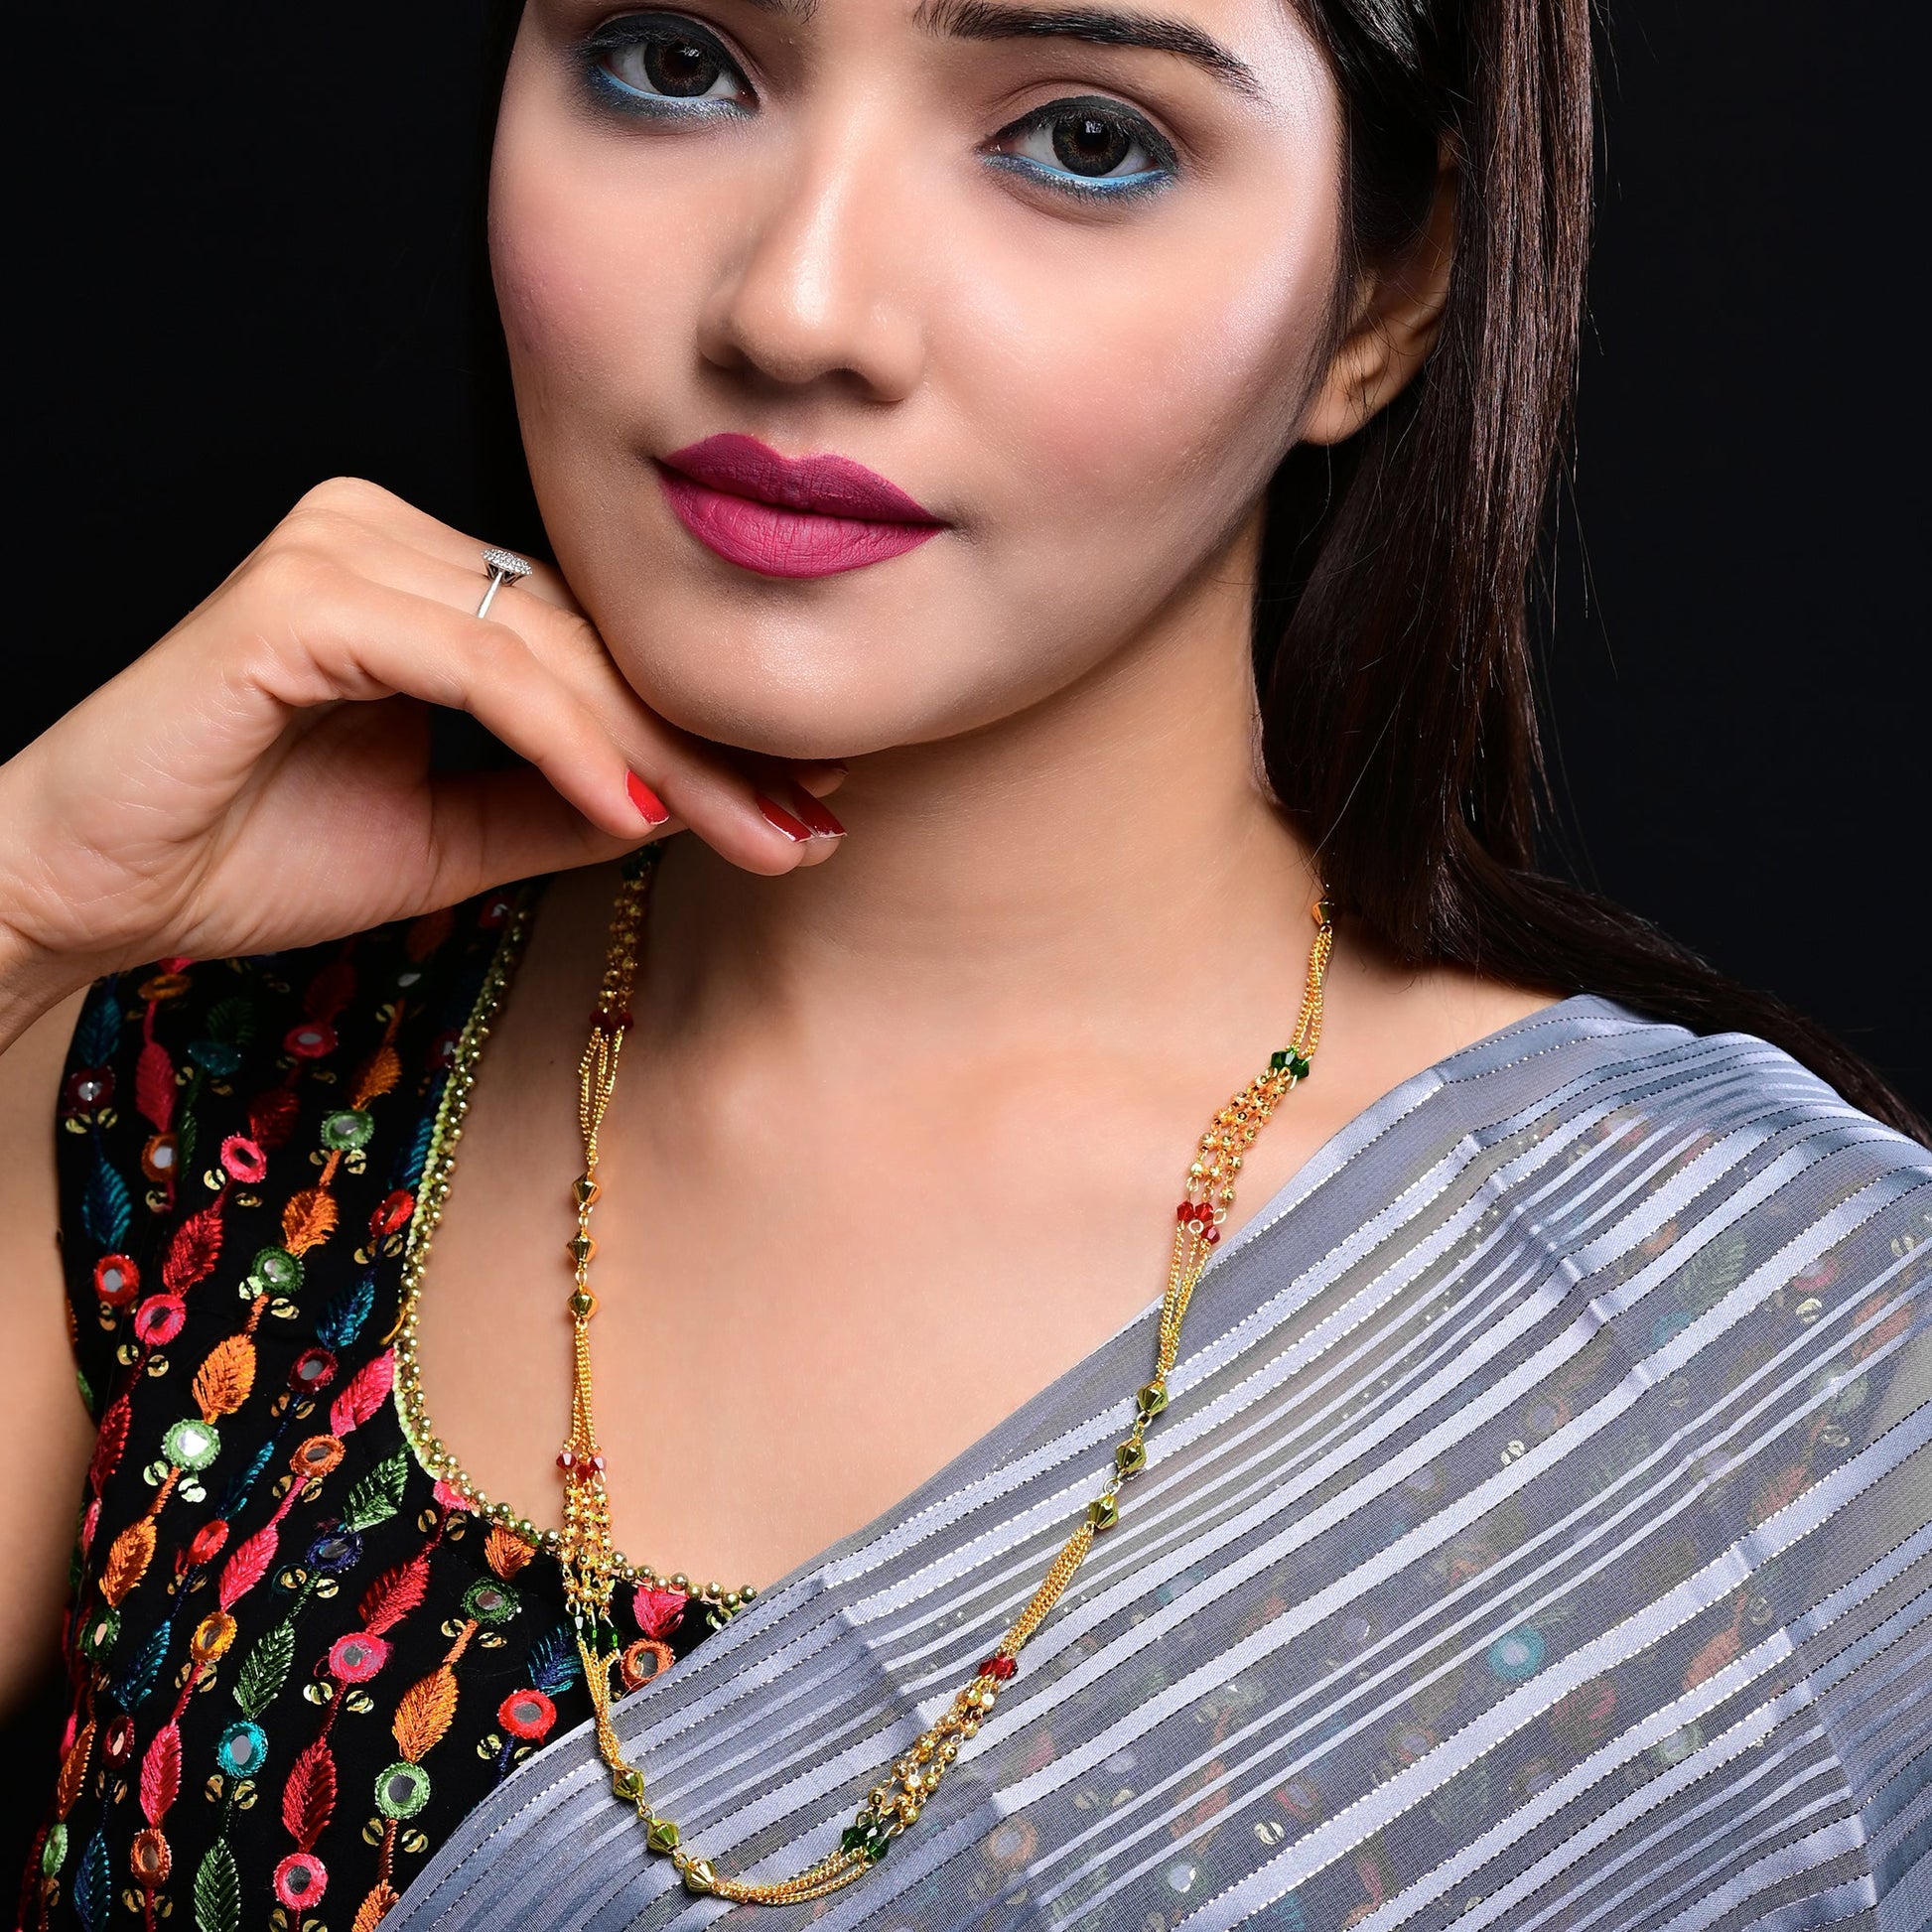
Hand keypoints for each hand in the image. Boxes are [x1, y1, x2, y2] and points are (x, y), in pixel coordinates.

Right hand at [0, 478, 843, 1038]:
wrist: (88, 888)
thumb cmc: (248, 853)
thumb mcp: (454, 837)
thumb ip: (566, 802)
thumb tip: (696, 797)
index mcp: (425, 582)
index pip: (598, 648)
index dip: (706, 729)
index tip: (805, 801)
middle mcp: (390, 539)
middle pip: (595, 645)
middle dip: (713, 747)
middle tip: (810, 824)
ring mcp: (343, 552)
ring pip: (553, 650)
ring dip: (664, 751)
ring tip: (759, 832)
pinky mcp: (301, 596)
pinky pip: (477, 664)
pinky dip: (564, 739)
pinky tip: (636, 810)